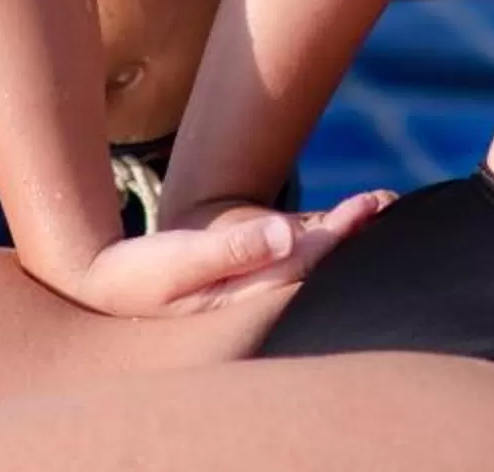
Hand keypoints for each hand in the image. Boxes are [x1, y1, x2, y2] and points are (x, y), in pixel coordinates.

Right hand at [46, 191, 394, 317]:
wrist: (106, 285)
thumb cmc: (138, 275)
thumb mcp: (179, 259)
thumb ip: (230, 250)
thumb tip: (285, 236)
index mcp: (245, 293)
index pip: (305, 263)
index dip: (339, 236)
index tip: (368, 207)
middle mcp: (255, 291)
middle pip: (316, 261)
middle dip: (352, 230)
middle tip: (387, 198)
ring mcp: (250, 282)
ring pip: (307, 256)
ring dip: (341, 231)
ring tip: (378, 204)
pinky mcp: (242, 270)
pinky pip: (291, 251)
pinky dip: (317, 233)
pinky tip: (337, 222)